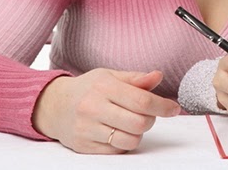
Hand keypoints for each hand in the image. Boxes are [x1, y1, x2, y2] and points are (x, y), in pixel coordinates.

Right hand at [32, 68, 180, 153]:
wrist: (53, 106)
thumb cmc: (88, 89)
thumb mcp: (110, 76)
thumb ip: (136, 78)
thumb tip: (158, 75)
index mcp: (104, 87)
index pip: (142, 101)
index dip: (163, 106)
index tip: (174, 109)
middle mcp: (93, 108)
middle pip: (139, 123)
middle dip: (150, 120)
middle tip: (147, 114)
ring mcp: (87, 129)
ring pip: (130, 140)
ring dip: (138, 133)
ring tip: (132, 123)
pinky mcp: (84, 146)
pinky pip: (117, 151)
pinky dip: (124, 143)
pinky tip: (118, 132)